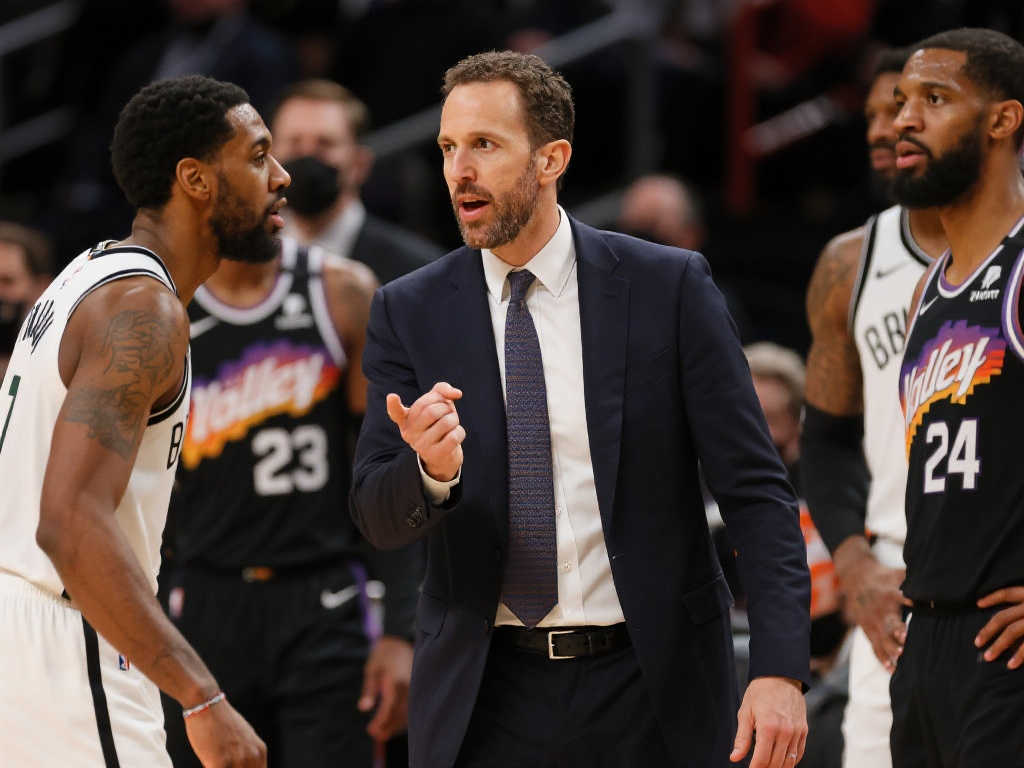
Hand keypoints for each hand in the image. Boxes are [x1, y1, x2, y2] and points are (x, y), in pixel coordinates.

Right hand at [184, 697, 266, 767]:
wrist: (206, 703)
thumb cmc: (219, 720)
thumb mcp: (242, 737)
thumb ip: (246, 755)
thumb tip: (245, 766)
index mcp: (260, 752)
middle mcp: (253, 757)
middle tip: (223, 762)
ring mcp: (237, 761)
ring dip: (219, 767)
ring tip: (213, 759)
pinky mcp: (220, 764)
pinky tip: (207, 762)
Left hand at [358, 635, 413, 740]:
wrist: (402, 641)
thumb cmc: (384, 655)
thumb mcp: (372, 668)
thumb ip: (369, 688)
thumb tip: (363, 708)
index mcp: (396, 680)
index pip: (390, 705)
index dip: (381, 720)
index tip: (371, 730)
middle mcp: (408, 686)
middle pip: (401, 713)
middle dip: (388, 727)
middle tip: (375, 735)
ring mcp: (415, 687)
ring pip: (408, 713)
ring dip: (396, 725)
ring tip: (381, 734)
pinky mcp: (417, 689)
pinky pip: (412, 707)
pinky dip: (403, 718)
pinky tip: (393, 724)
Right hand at [386, 382, 464, 481]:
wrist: (444, 456)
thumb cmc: (439, 423)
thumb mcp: (438, 403)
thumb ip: (442, 390)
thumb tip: (456, 393)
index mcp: (406, 419)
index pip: (396, 412)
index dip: (393, 404)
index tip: (392, 396)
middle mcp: (409, 433)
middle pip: (431, 411)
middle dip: (446, 407)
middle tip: (448, 412)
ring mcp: (421, 446)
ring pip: (446, 423)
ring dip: (455, 419)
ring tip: (452, 423)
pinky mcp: (435, 455)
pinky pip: (454, 436)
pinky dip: (459, 432)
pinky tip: (455, 435)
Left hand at [730, 677, 806, 767]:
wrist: (781, 676)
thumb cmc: (760, 692)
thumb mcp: (745, 713)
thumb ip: (741, 738)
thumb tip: (735, 757)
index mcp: (768, 727)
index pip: (762, 760)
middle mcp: (785, 732)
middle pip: (776, 764)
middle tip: (757, 767)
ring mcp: (797, 732)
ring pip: (789, 762)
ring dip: (778, 767)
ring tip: (767, 765)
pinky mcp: (804, 731)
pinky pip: (799, 754)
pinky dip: (791, 761)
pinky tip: (781, 761)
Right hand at [834, 540, 908, 671]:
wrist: (855, 578)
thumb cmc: (885, 578)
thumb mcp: (898, 574)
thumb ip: (916, 580)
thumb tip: (941, 585)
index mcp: (889, 594)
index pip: (898, 598)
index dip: (907, 602)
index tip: (914, 607)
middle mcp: (879, 609)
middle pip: (887, 621)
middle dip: (895, 632)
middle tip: (903, 642)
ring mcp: (871, 620)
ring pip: (880, 636)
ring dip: (889, 648)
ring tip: (898, 659)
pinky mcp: (866, 629)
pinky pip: (873, 645)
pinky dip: (881, 657)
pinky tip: (891, 668)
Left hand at [975, 586, 1023, 667]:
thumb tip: (1016, 614)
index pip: (1007, 593)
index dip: (992, 598)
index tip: (978, 604)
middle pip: (1003, 617)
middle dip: (988, 630)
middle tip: (977, 643)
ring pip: (1012, 631)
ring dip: (998, 645)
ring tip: (988, 657)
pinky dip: (1019, 656)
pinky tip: (1010, 665)